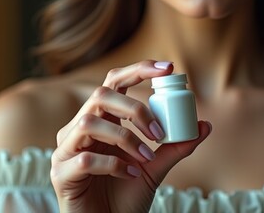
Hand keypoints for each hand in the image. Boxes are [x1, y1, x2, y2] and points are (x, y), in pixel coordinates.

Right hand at [50, 60, 211, 212]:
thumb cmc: (125, 196)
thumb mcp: (155, 168)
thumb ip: (175, 147)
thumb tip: (204, 126)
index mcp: (101, 121)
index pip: (114, 83)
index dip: (138, 70)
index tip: (167, 68)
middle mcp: (79, 129)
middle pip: (100, 95)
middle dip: (134, 109)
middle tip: (158, 132)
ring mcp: (66, 150)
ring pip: (89, 123)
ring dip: (125, 139)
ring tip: (145, 158)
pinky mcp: (60, 174)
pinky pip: (85, 160)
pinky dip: (113, 165)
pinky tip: (129, 175)